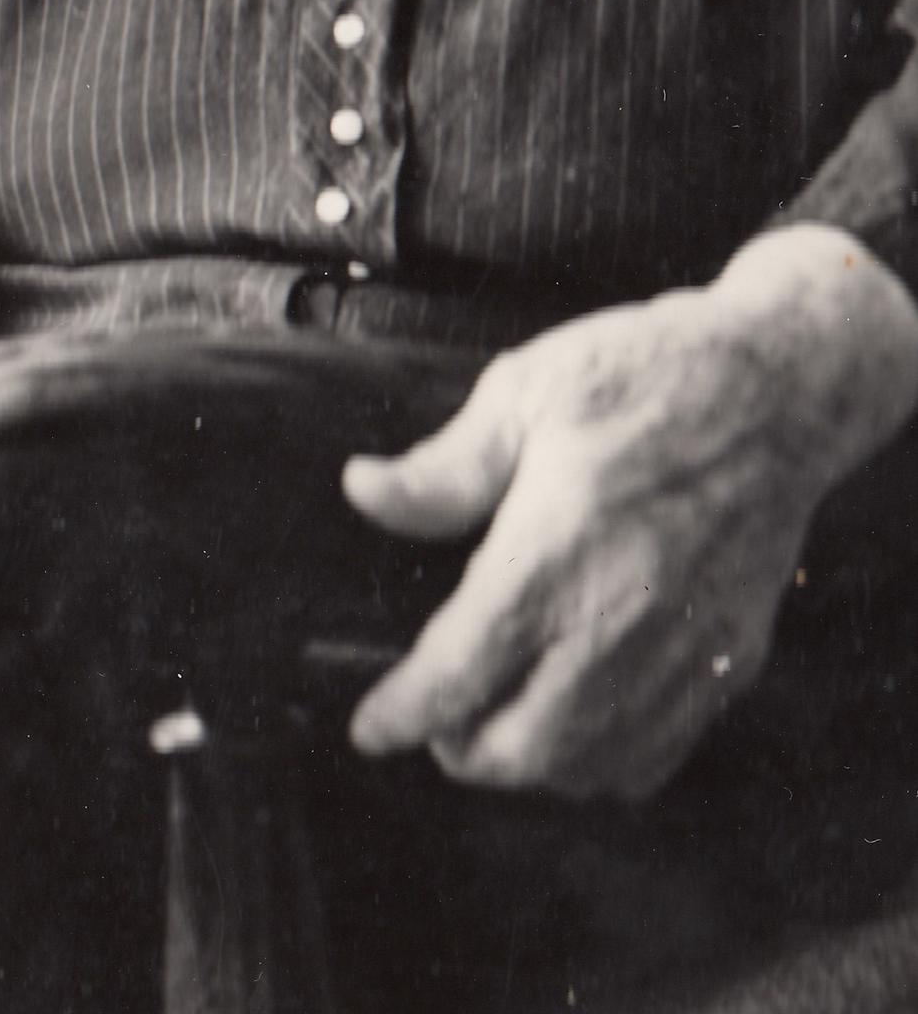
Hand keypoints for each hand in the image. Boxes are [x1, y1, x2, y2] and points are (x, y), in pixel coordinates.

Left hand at [343, 224, 917, 799]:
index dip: (405, 712)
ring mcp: (683, 647)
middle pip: (525, 744)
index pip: (461, 668)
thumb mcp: (525, 393)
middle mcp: (620, 616)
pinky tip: (576, 726)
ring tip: (496, 725)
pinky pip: (659, 753)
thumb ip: (443, 467)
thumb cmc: (646, 376)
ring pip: (592, 764)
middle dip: (464, 751)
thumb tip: (362, 491)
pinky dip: (604, 764)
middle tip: (434, 724)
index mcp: (556, 550)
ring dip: (532, 762)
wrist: (778, 387)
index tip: (370, 731)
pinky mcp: (729, 656)